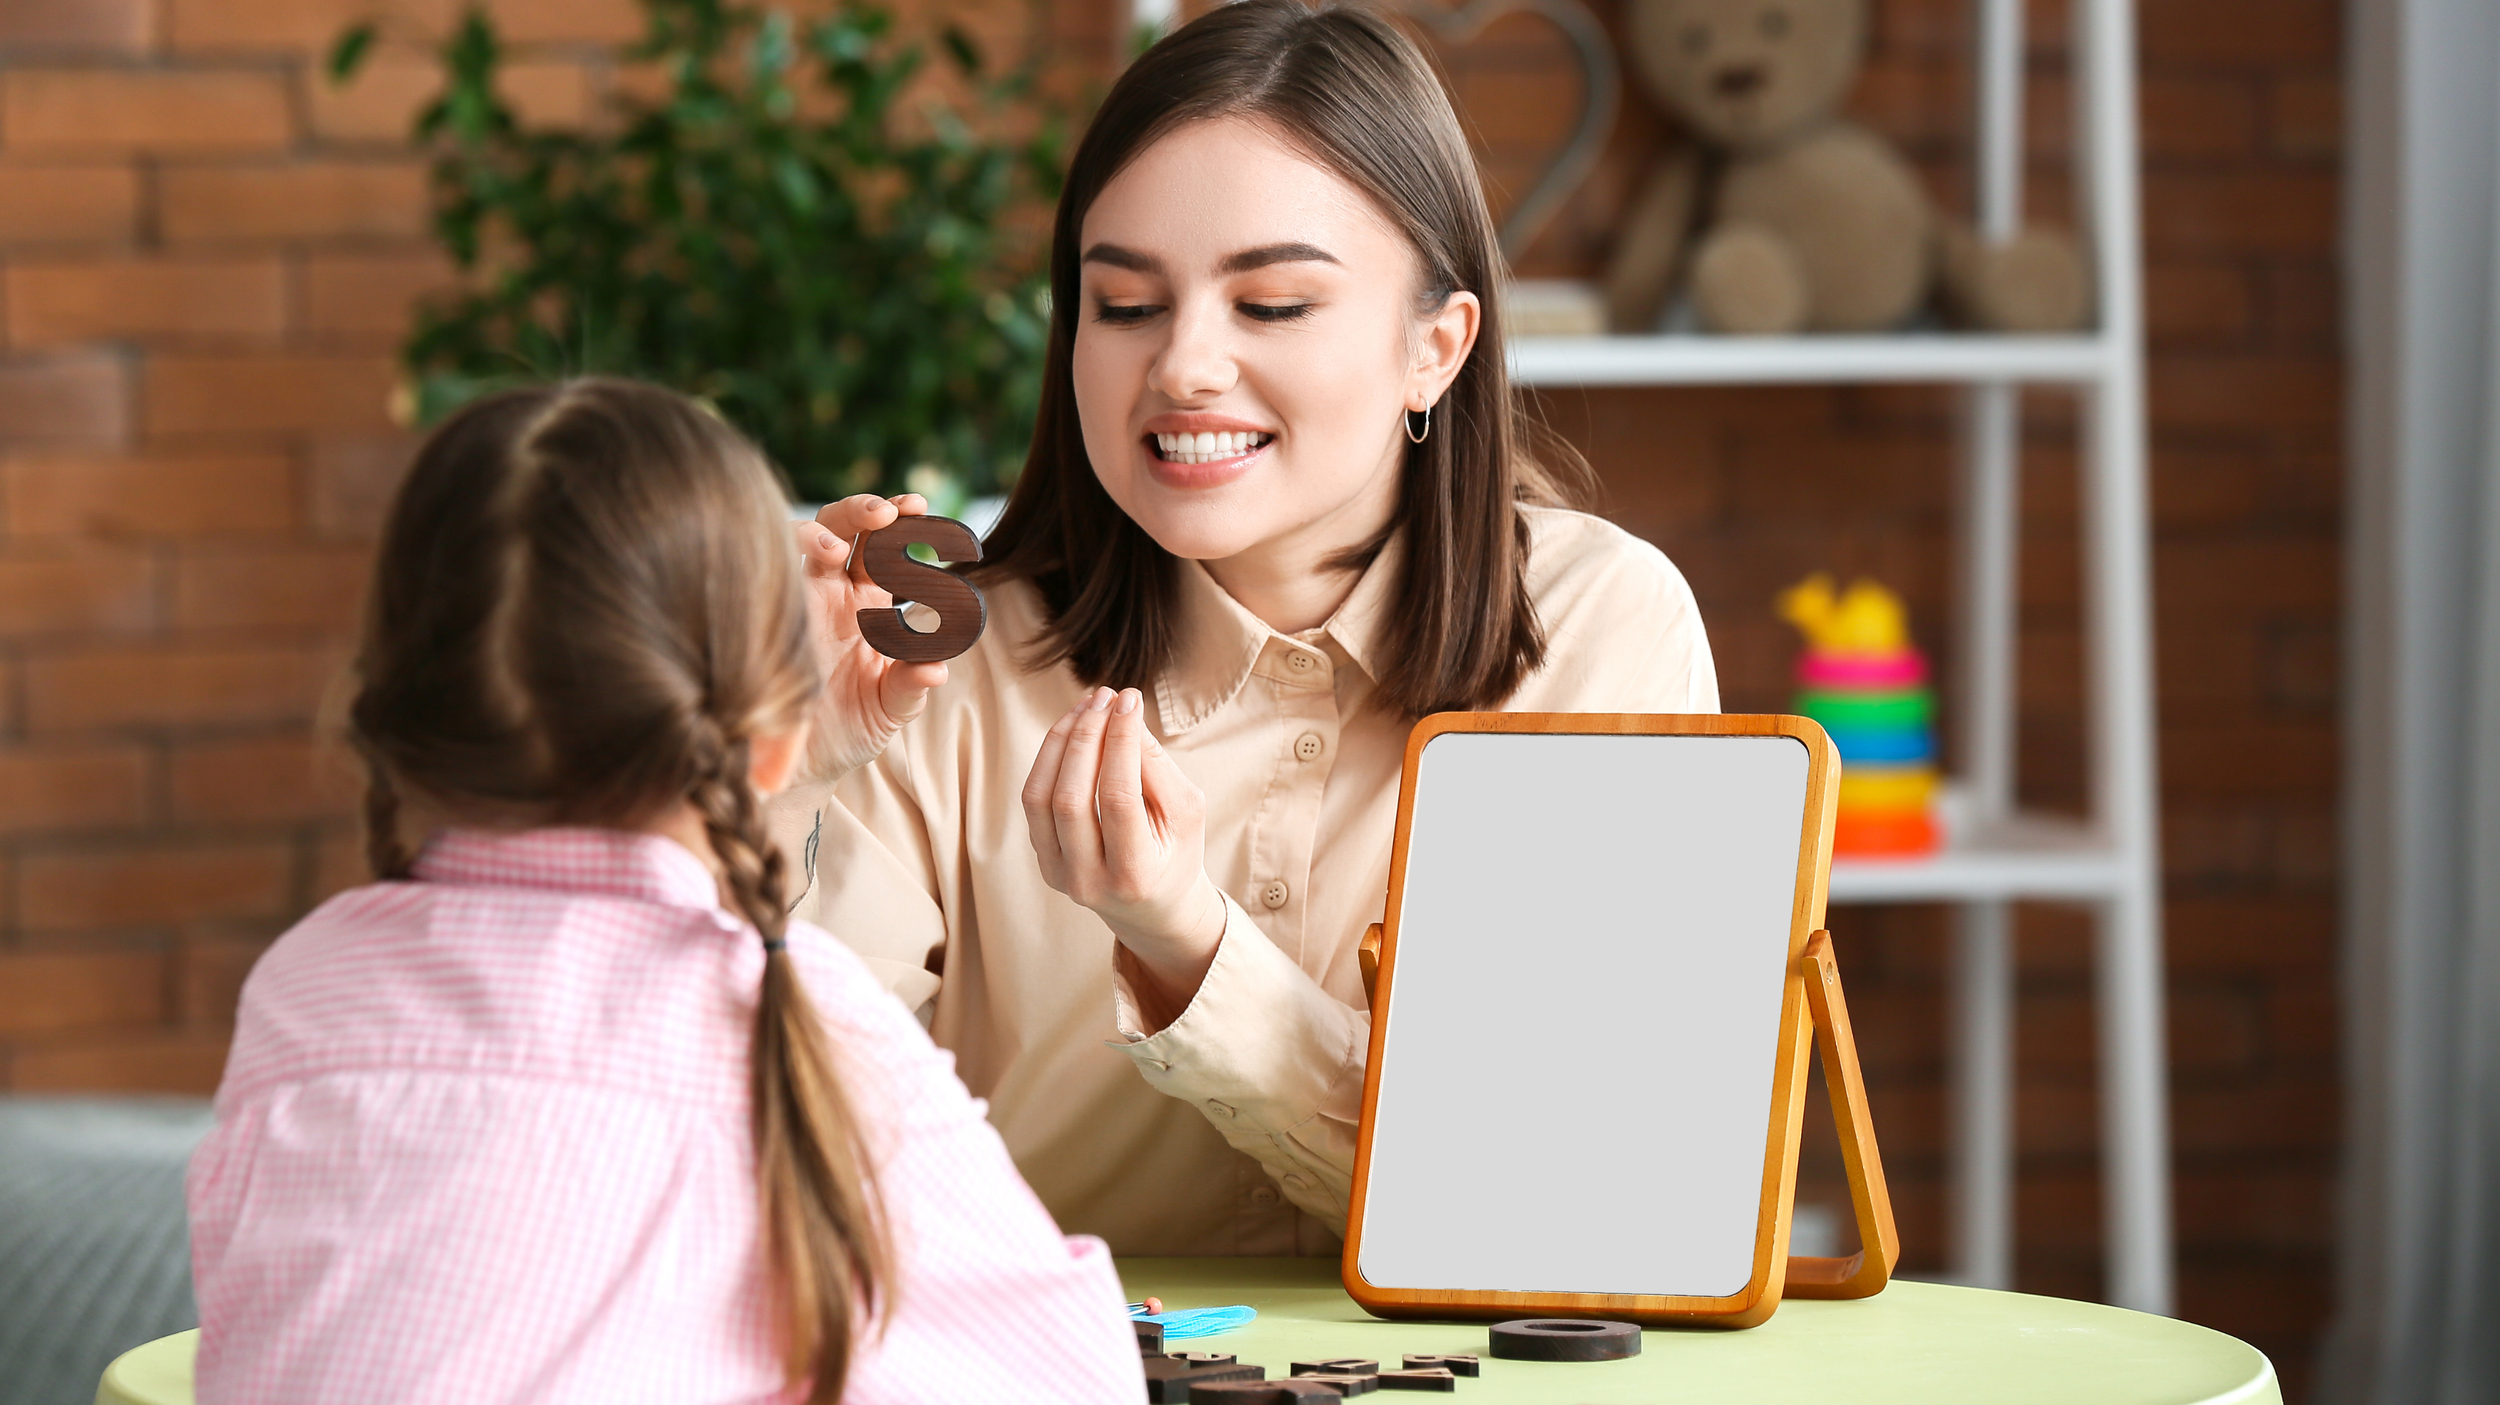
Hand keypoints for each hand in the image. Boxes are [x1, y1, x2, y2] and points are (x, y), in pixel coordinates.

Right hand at [793, 494, 950, 781]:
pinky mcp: (766, 617)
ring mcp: (795, 601)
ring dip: (818, 533)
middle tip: (888, 513)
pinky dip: (778, 565)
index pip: (884, 546)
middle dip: (863, 510)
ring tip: (835, 550)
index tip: (920, 507)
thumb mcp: (889, 709)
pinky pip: (765, 575)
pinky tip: (797, 577)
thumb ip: (912, 685)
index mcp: (867, 602)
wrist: (800, 765)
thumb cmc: (849, 730)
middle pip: (843, 527)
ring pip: (800, 541)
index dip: (901, 521)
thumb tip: (938, 667)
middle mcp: (831, 592)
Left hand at [1024, 686, 1225, 1015]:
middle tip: (1106, 696)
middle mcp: (1088, 880)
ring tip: (1087, 705)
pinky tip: (1070, 730)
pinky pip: (1032, 802)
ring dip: (1061, 742)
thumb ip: (1155, 767)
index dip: (1121, 743)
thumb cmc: (1176, 853)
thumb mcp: (1186, 813)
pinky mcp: (1042, 860)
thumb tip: (1122, 712)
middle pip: (1071, 797)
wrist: (1153, 908)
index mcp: (1134, 873)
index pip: (1118, 798)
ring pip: (1041, 797)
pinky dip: (1047, 759)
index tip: (1130, 700)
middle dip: (1087, 736)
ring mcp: (1058, 874)